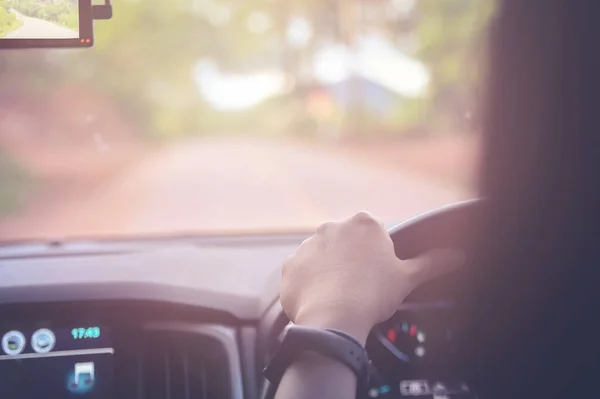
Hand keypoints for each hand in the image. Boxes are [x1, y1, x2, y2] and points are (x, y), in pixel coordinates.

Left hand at [280, 211, 463, 343]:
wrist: (335, 318)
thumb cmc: (374, 294)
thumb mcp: (408, 278)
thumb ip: (433, 263)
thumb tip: (458, 256)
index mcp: (364, 223)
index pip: (373, 234)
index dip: (377, 255)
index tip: (378, 274)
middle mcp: (332, 227)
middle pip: (345, 243)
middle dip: (351, 260)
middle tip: (360, 287)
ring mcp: (308, 245)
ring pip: (322, 257)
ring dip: (329, 271)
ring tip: (340, 296)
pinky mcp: (290, 265)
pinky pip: (302, 273)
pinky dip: (310, 285)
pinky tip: (321, 300)